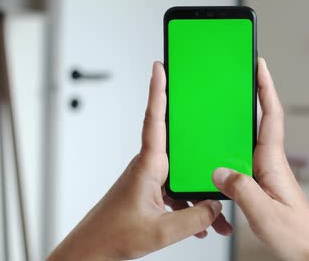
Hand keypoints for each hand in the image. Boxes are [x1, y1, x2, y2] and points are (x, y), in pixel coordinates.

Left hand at [48, 62, 231, 260]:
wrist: (90, 251)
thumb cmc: (111, 236)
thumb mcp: (160, 231)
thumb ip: (194, 219)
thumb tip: (215, 206)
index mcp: (148, 166)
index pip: (154, 119)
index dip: (158, 91)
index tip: (160, 67)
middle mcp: (149, 168)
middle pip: (183, 152)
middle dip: (205, 157)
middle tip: (219, 143)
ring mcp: (150, 180)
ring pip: (183, 179)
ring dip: (200, 198)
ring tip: (218, 221)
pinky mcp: (150, 193)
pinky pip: (176, 194)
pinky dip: (190, 208)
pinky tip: (202, 225)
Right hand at [212, 58, 308, 260]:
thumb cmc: (299, 236)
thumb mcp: (264, 213)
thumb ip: (241, 190)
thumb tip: (218, 170)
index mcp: (274, 163)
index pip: (271, 116)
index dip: (265, 88)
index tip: (258, 65)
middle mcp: (271, 165)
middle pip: (260, 122)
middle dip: (250, 98)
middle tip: (236, 79)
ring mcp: (267, 176)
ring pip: (249, 144)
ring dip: (238, 128)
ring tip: (220, 116)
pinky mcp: (262, 188)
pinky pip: (243, 164)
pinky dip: (231, 156)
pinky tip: (219, 162)